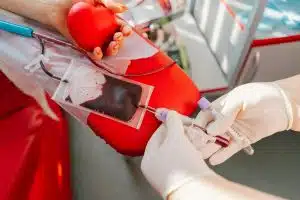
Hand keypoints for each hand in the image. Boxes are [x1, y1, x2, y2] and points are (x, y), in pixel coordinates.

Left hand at [0, 0, 131, 58]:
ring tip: (112, 45)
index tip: (126, 31)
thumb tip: (123, 9)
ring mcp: (97, 42)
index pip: (121, 28)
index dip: (126, 31)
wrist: (57, 9)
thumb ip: (108, 3)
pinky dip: (98, 55)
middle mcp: (105, 33)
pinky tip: (97, 50)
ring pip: (109, 50)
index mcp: (109, 22)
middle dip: (121, 42)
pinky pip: (95, 54)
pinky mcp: (87, 48)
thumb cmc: (75, 1)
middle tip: (117, 37)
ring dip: (113, 50)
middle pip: (117, 41)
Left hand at [141, 111, 215, 198]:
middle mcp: (155, 168)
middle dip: (181, 133)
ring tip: (196, 138)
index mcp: (148, 158)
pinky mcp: (181, 178)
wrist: (197, 189)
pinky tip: (198, 149)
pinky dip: (191, 152)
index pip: (157, 133)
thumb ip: (172, 122)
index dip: (170, 123)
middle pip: (167, 142)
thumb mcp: (175, 137)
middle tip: (190, 129)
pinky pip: (184, 160)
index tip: (180, 119)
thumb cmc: (182, 165)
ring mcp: (168, 174)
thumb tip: (170, 113)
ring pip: (177, 151)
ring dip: (188, 142)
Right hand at [193, 82, 293, 164]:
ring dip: (209, 148)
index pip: (203, 118)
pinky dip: (222, 155)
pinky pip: (230, 149)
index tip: (193, 134)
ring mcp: (233, 131)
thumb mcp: (240, 99)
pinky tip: (215, 159)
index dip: (197, 126)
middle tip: (197, 147)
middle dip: (201, 140)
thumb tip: (212, 130)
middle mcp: (224, 120)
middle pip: (207, 132)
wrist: (284, 104)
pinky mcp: (243, 140)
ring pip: (217, 142)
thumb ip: (225, 114)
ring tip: (203, 154)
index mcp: (220, 107)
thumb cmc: (261, 95)